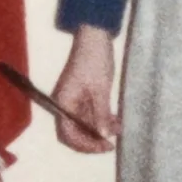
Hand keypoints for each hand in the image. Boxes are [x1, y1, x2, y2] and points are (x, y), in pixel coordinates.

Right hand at [51, 26, 119, 152]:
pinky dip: (102, 118)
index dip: (85, 145)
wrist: (95, 36)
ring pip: (84, 124)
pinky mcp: (84, 95)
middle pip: (74, 132)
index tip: (104, 146)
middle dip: (92, 140)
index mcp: (63, 103)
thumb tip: (104, 136)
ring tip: (118, 129)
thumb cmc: (94, 60)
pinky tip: (116, 120)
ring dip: (100, 129)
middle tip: (110, 143)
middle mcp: (65, 104)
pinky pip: (91, 113)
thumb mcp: (101, 89)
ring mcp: (74, 99)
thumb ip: (101, 114)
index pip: (68, 134)